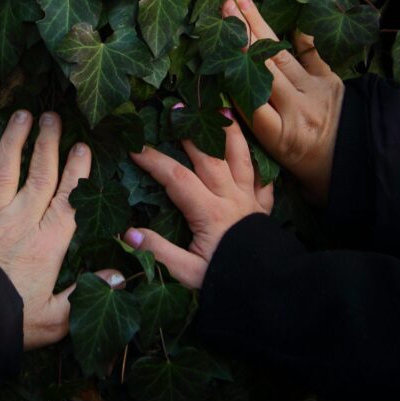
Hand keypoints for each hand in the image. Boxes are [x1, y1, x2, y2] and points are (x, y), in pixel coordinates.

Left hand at [0, 110, 122, 349]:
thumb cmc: (10, 321)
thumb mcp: (55, 318)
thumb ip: (86, 293)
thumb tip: (120, 277)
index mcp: (49, 242)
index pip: (69, 198)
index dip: (77, 171)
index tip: (82, 146)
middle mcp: (22, 221)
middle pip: (39, 174)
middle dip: (48, 143)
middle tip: (53, 116)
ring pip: (6, 169)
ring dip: (14, 140)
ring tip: (22, 114)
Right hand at [123, 122, 272, 288]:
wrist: (272, 291)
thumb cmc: (227, 282)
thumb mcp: (188, 274)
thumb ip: (159, 251)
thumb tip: (127, 233)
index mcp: (209, 212)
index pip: (176, 177)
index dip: (153, 160)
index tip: (134, 147)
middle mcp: (230, 198)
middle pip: (209, 156)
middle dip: (190, 131)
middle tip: (178, 108)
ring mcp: (250, 200)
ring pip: (241, 157)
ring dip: (231, 132)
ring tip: (224, 109)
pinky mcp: (265, 208)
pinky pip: (265, 179)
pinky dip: (260, 162)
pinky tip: (257, 150)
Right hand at [222, 0, 343, 206]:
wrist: (364, 168)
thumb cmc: (316, 174)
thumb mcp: (282, 166)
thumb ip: (257, 135)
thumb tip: (226, 109)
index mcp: (281, 137)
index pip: (248, 100)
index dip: (231, 74)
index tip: (215, 49)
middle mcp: (296, 110)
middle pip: (262, 68)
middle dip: (241, 35)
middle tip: (224, 7)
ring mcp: (315, 92)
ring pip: (280, 55)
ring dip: (259, 26)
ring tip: (241, 1)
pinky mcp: (331, 82)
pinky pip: (314, 54)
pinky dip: (302, 37)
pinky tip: (291, 21)